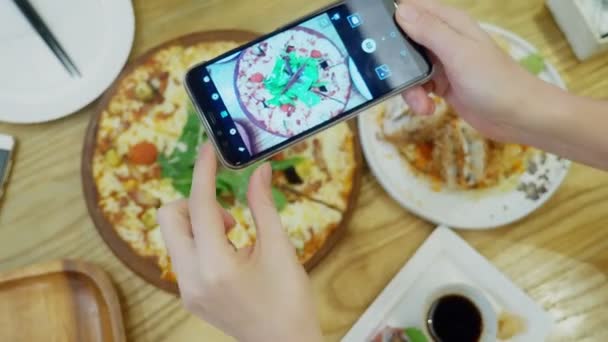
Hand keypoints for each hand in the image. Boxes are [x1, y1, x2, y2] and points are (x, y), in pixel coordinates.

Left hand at [158, 144, 322, 341]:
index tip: (209, 148)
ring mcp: (186, 290)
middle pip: (169, 218)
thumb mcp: (280, 248)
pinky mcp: (189, 296)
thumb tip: (260, 170)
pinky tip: (230, 253)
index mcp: (216, 266)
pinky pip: (182, 254)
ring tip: (235, 236)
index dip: (204, 171)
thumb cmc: (290, 300)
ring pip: (173, 236)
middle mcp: (191, 279)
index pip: (200, 205)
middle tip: (229, 213)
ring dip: (198, 223)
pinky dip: (200, 241)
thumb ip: (263, 205)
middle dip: (193, 202)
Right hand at [396, 0, 553, 142]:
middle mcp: (444, 40)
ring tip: (422, 103)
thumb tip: (400, 10)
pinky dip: (419, 99)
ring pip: (409, 68)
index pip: (412, 9)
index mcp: (449, 23)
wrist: (518, 117)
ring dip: (409, 88)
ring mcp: (443, 63)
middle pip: (404, 42)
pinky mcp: (443, 85)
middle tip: (396, 78)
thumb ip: (429, 31)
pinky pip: (419, 87)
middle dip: (396, 62)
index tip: (375, 40)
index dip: (392, 20)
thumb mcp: (458, 53)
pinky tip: (429, 108)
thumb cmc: (495, 82)